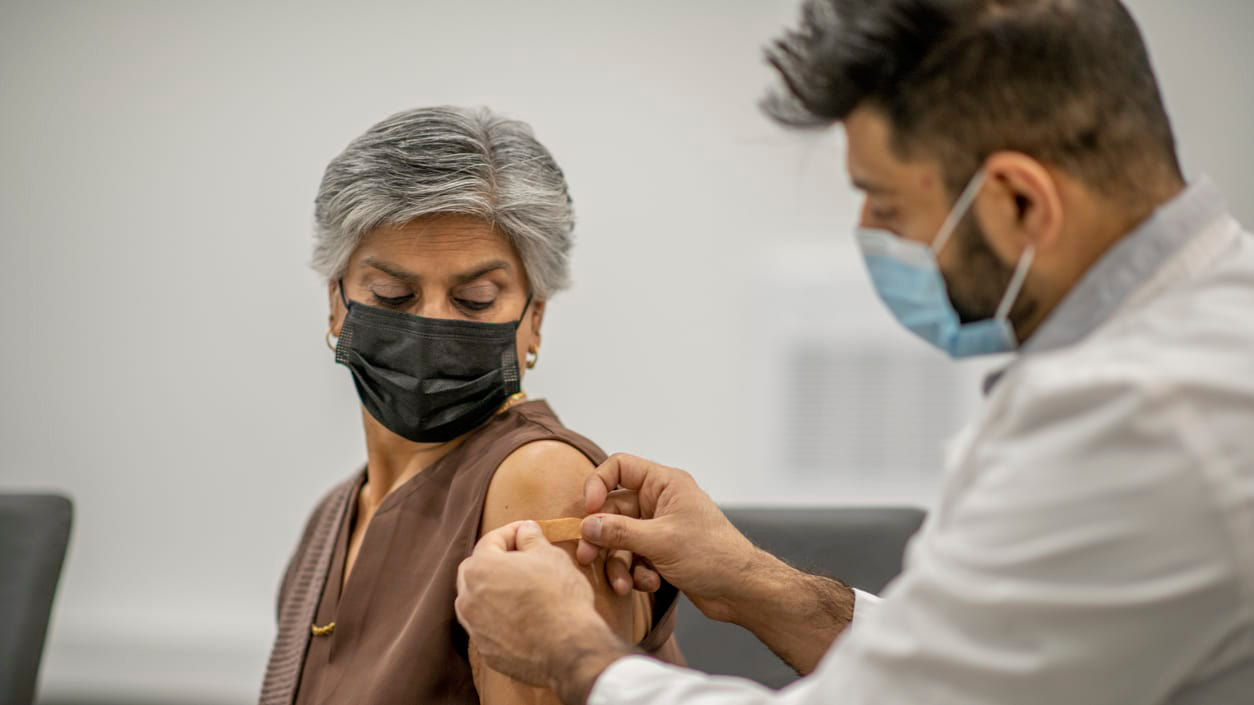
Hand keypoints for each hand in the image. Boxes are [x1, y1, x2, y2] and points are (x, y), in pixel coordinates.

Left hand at [455, 521, 629, 699]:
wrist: (568, 648)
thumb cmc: (559, 596)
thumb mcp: (550, 556)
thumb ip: (531, 538)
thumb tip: (525, 530)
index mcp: (480, 568)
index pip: (490, 540)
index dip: (511, 532)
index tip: (527, 532)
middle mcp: (468, 598)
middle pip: (476, 570)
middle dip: (496, 561)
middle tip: (522, 559)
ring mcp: (474, 627)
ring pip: (478, 600)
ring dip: (494, 590)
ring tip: (521, 589)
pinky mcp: (486, 651)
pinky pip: (488, 627)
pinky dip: (499, 618)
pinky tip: (522, 617)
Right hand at [575, 453, 765, 622]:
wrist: (740, 590)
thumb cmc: (712, 555)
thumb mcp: (660, 541)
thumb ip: (619, 532)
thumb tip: (586, 525)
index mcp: (664, 484)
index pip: (620, 467)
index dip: (598, 485)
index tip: (588, 511)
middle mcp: (660, 501)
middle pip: (613, 510)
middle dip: (602, 537)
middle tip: (587, 557)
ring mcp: (659, 527)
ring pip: (621, 539)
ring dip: (619, 563)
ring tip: (623, 584)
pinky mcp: (660, 552)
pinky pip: (633, 557)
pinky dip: (636, 572)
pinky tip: (649, 583)